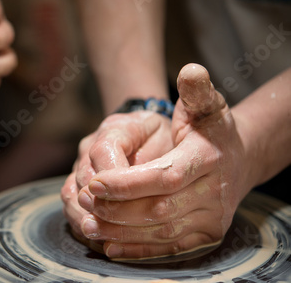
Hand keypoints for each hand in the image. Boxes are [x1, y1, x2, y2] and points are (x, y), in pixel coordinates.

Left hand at [75, 64, 254, 259]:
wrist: (236, 160)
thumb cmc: (211, 130)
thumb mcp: (206, 105)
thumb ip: (197, 91)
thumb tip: (190, 71)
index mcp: (209, 159)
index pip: (164, 176)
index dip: (127, 183)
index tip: (94, 181)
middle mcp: (214, 193)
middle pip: (158, 208)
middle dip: (117, 208)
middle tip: (85, 200)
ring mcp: (212, 219)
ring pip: (160, 232)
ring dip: (121, 230)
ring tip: (90, 222)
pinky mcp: (206, 236)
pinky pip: (169, 249)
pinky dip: (138, 250)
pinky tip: (111, 245)